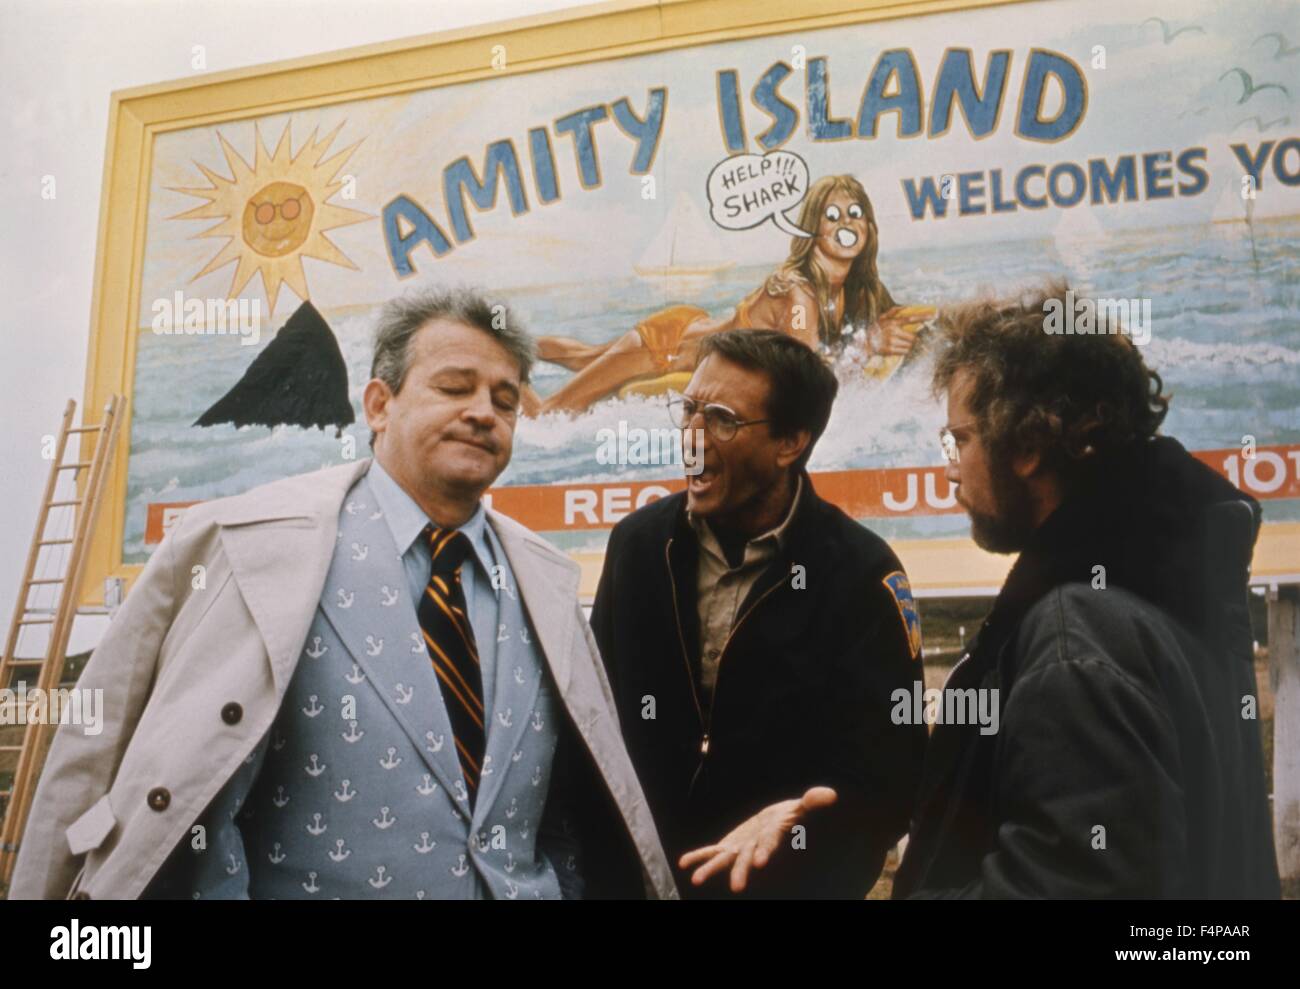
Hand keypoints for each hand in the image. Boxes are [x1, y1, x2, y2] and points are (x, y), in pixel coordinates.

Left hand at [677, 786, 837, 892]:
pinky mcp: (730, 845)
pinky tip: (684, 862)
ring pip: (724, 859)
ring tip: (696, 878)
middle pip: (747, 859)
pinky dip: (699, 855)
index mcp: (772, 838)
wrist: (777, 823)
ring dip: (710, 868)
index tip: (760, 863)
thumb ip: (812, 802)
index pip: (769, 846)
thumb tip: (829, 795)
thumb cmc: (792, 815)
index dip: (765, 852)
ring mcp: (740, 848)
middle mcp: (755, 847)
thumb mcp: (801, 806)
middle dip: (741, 871)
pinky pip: (712, 851)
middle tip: (736, 888)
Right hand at [867, 310, 921, 357]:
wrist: (864, 343)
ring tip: (899, 344)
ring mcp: (892, 341)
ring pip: (910, 345)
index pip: (911, 318)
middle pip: (913, 337)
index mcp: (892, 322)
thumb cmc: (875, 330)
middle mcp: (893, 331)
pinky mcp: (890, 350)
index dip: (923, 317)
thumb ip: (893, 311)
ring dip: (908, 345)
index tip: (934, 315)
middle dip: (913, 339)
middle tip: (907, 340)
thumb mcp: (881, 318)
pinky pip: (905, 351)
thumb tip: (905, 307)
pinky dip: (904, 351)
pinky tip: (897, 349)